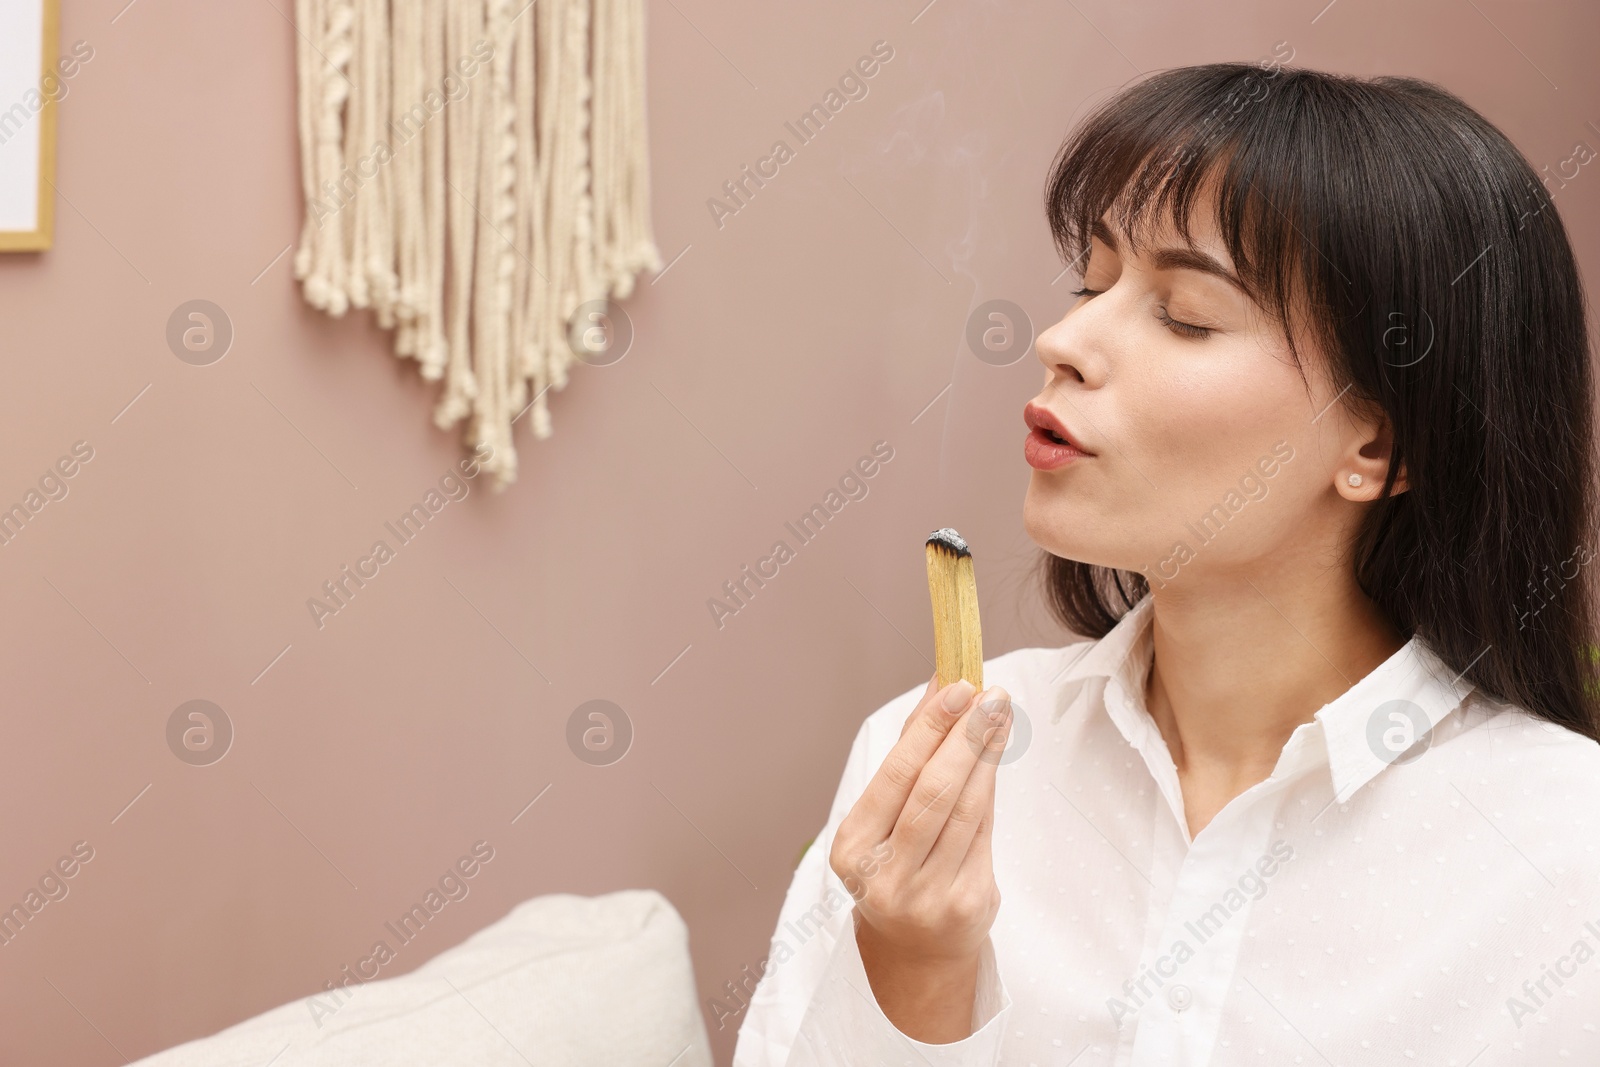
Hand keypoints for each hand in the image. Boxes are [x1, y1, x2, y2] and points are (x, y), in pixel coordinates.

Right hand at [828, 674, 1012, 1040]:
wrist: (915, 948)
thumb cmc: (897, 863)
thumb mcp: (884, 817)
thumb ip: (908, 753)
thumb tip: (938, 685)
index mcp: (852, 849)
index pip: (896, 777)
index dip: (930, 729)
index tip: (957, 687)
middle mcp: (885, 878)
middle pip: (933, 793)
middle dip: (965, 737)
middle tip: (989, 695)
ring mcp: (928, 897)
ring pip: (965, 810)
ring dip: (986, 755)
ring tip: (1000, 715)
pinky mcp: (967, 906)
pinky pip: (983, 834)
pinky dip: (989, 789)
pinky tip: (996, 755)